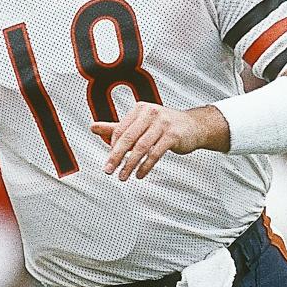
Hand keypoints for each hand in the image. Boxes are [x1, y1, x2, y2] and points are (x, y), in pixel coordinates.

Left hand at [91, 103, 227, 180]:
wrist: (193, 127)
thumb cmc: (164, 126)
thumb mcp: (139, 124)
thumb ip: (116, 127)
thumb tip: (93, 127)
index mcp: (140, 109)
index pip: (120, 130)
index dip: (113, 147)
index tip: (109, 161)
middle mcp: (150, 113)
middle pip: (128, 138)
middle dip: (116, 157)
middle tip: (109, 170)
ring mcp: (163, 123)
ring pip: (141, 147)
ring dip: (130, 164)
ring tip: (123, 176)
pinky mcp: (173, 135)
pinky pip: (155, 153)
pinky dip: (146, 166)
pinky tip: (140, 174)